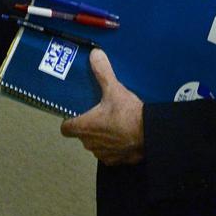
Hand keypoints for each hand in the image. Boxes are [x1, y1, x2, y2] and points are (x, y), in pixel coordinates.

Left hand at [60, 49, 143, 164]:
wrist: (150, 134)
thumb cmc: (128, 115)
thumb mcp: (115, 89)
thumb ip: (103, 72)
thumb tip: (95, 54)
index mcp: (84, 127)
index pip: (65, 129)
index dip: (69, 121)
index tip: (76, 114)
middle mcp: (90, 143)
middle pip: (82, 135)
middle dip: (88, 126)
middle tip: (98, 113)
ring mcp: (103, 154)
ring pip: (96, 145)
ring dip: (101, 137)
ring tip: (113, 123)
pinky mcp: (116, 161)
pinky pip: (109, 153)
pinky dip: (114, 146)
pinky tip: (123, 136)